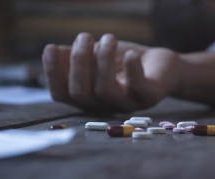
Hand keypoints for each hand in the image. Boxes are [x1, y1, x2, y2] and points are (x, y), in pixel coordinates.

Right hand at [42, 33, 182, 112]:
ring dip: (102, 60)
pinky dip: (132, 68)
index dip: (52, 73)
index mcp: (89, 98)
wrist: (163, 68)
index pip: (62, 94)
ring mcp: (126, 103)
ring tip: (108, 38)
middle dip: (77, 62)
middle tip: (84, 36)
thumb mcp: (99, 57)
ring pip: (104, 90)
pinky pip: (137, 87)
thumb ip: (78, 57)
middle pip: (80, 94)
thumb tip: (55, 52)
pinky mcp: (148, 97)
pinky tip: (131, 54)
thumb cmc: (126, 62)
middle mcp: (104, 105)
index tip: (50, 48)